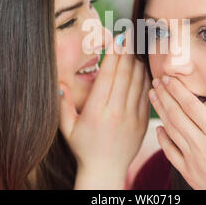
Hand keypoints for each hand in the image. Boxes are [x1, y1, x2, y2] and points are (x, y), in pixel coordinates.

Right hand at [59, 33, 150, 188]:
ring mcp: (132, 117)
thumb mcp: (67, 128)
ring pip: (138, 82)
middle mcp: (116, 112)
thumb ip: (62, 105)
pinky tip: (144, 67)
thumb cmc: (84, 147)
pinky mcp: (142, 122)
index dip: (113, 55)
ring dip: (138, 62)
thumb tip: (59, 84)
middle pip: (125, 75)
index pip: (107, 76)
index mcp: (96, 111)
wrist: (106, 170)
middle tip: (131, 34)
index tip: (117, 39)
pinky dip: (146, 79)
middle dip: (128, 52)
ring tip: (138, 45)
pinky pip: (146, 94)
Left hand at [149, 75, 205, 189]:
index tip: (169, 77)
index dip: (178, 90)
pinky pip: (169, 152)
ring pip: (170, 129)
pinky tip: (158, 128)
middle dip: (165, 95)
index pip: (192, 106)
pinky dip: (161, 138)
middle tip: (156, 81)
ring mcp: (192, 159)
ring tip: (153, 95)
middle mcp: (203, 145)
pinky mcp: (187, 172)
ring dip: (160, 110)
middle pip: (177, 114)